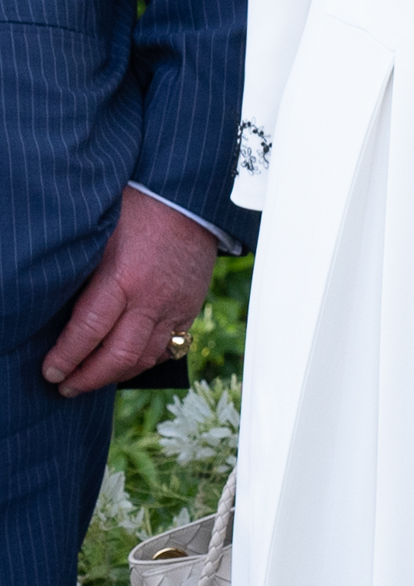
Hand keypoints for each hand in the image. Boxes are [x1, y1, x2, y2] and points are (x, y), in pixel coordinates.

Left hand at [42, 187, 215, 397]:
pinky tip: (126, 364)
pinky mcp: (189, 310)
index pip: (89, 331)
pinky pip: (168, 349)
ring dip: (115, 376)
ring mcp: (175, 308)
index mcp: (124, 278)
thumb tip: (48, 300)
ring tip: (92, 380)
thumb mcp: (100, 231)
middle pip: (119, 356)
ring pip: (145, 359)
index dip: (66, 357)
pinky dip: (144, 362)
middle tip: (65, 386)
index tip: (49, 371)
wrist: (192, 199)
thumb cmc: (140, 206)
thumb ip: (81, 268)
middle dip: (88, 378)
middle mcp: (152, 300)